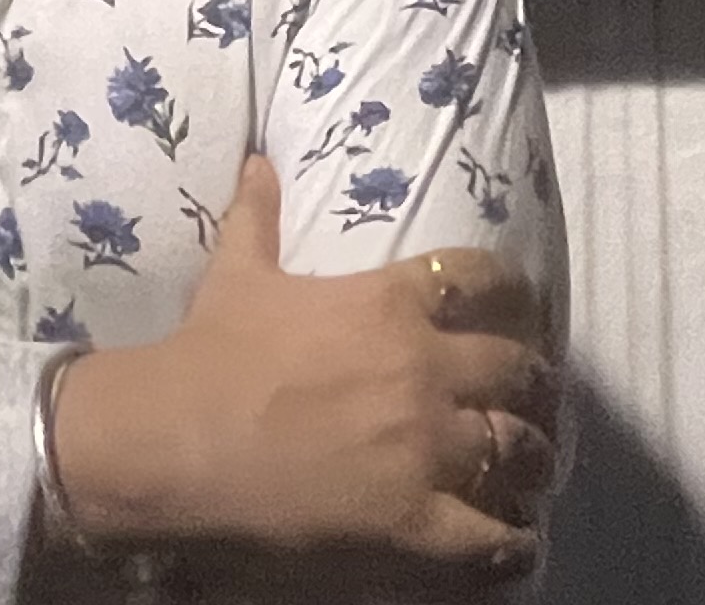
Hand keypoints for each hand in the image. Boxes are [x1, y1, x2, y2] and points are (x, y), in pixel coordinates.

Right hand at [47, 159, 558, 575]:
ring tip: (530, 475)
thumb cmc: (205, 354)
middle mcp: (424, 368)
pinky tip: (517, 544)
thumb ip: (256, 215)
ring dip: (531, 463)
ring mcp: (426, 448)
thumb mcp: (235, 272)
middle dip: (531, 387)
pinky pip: (493, 538)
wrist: (172, 439)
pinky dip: (513, 543)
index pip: (480, 280)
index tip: (516, 309)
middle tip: (531, 401)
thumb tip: (258, 161)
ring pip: (519, 452)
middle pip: (517, 370)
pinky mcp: (416, 520)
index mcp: (389, 303)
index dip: (508, 294)